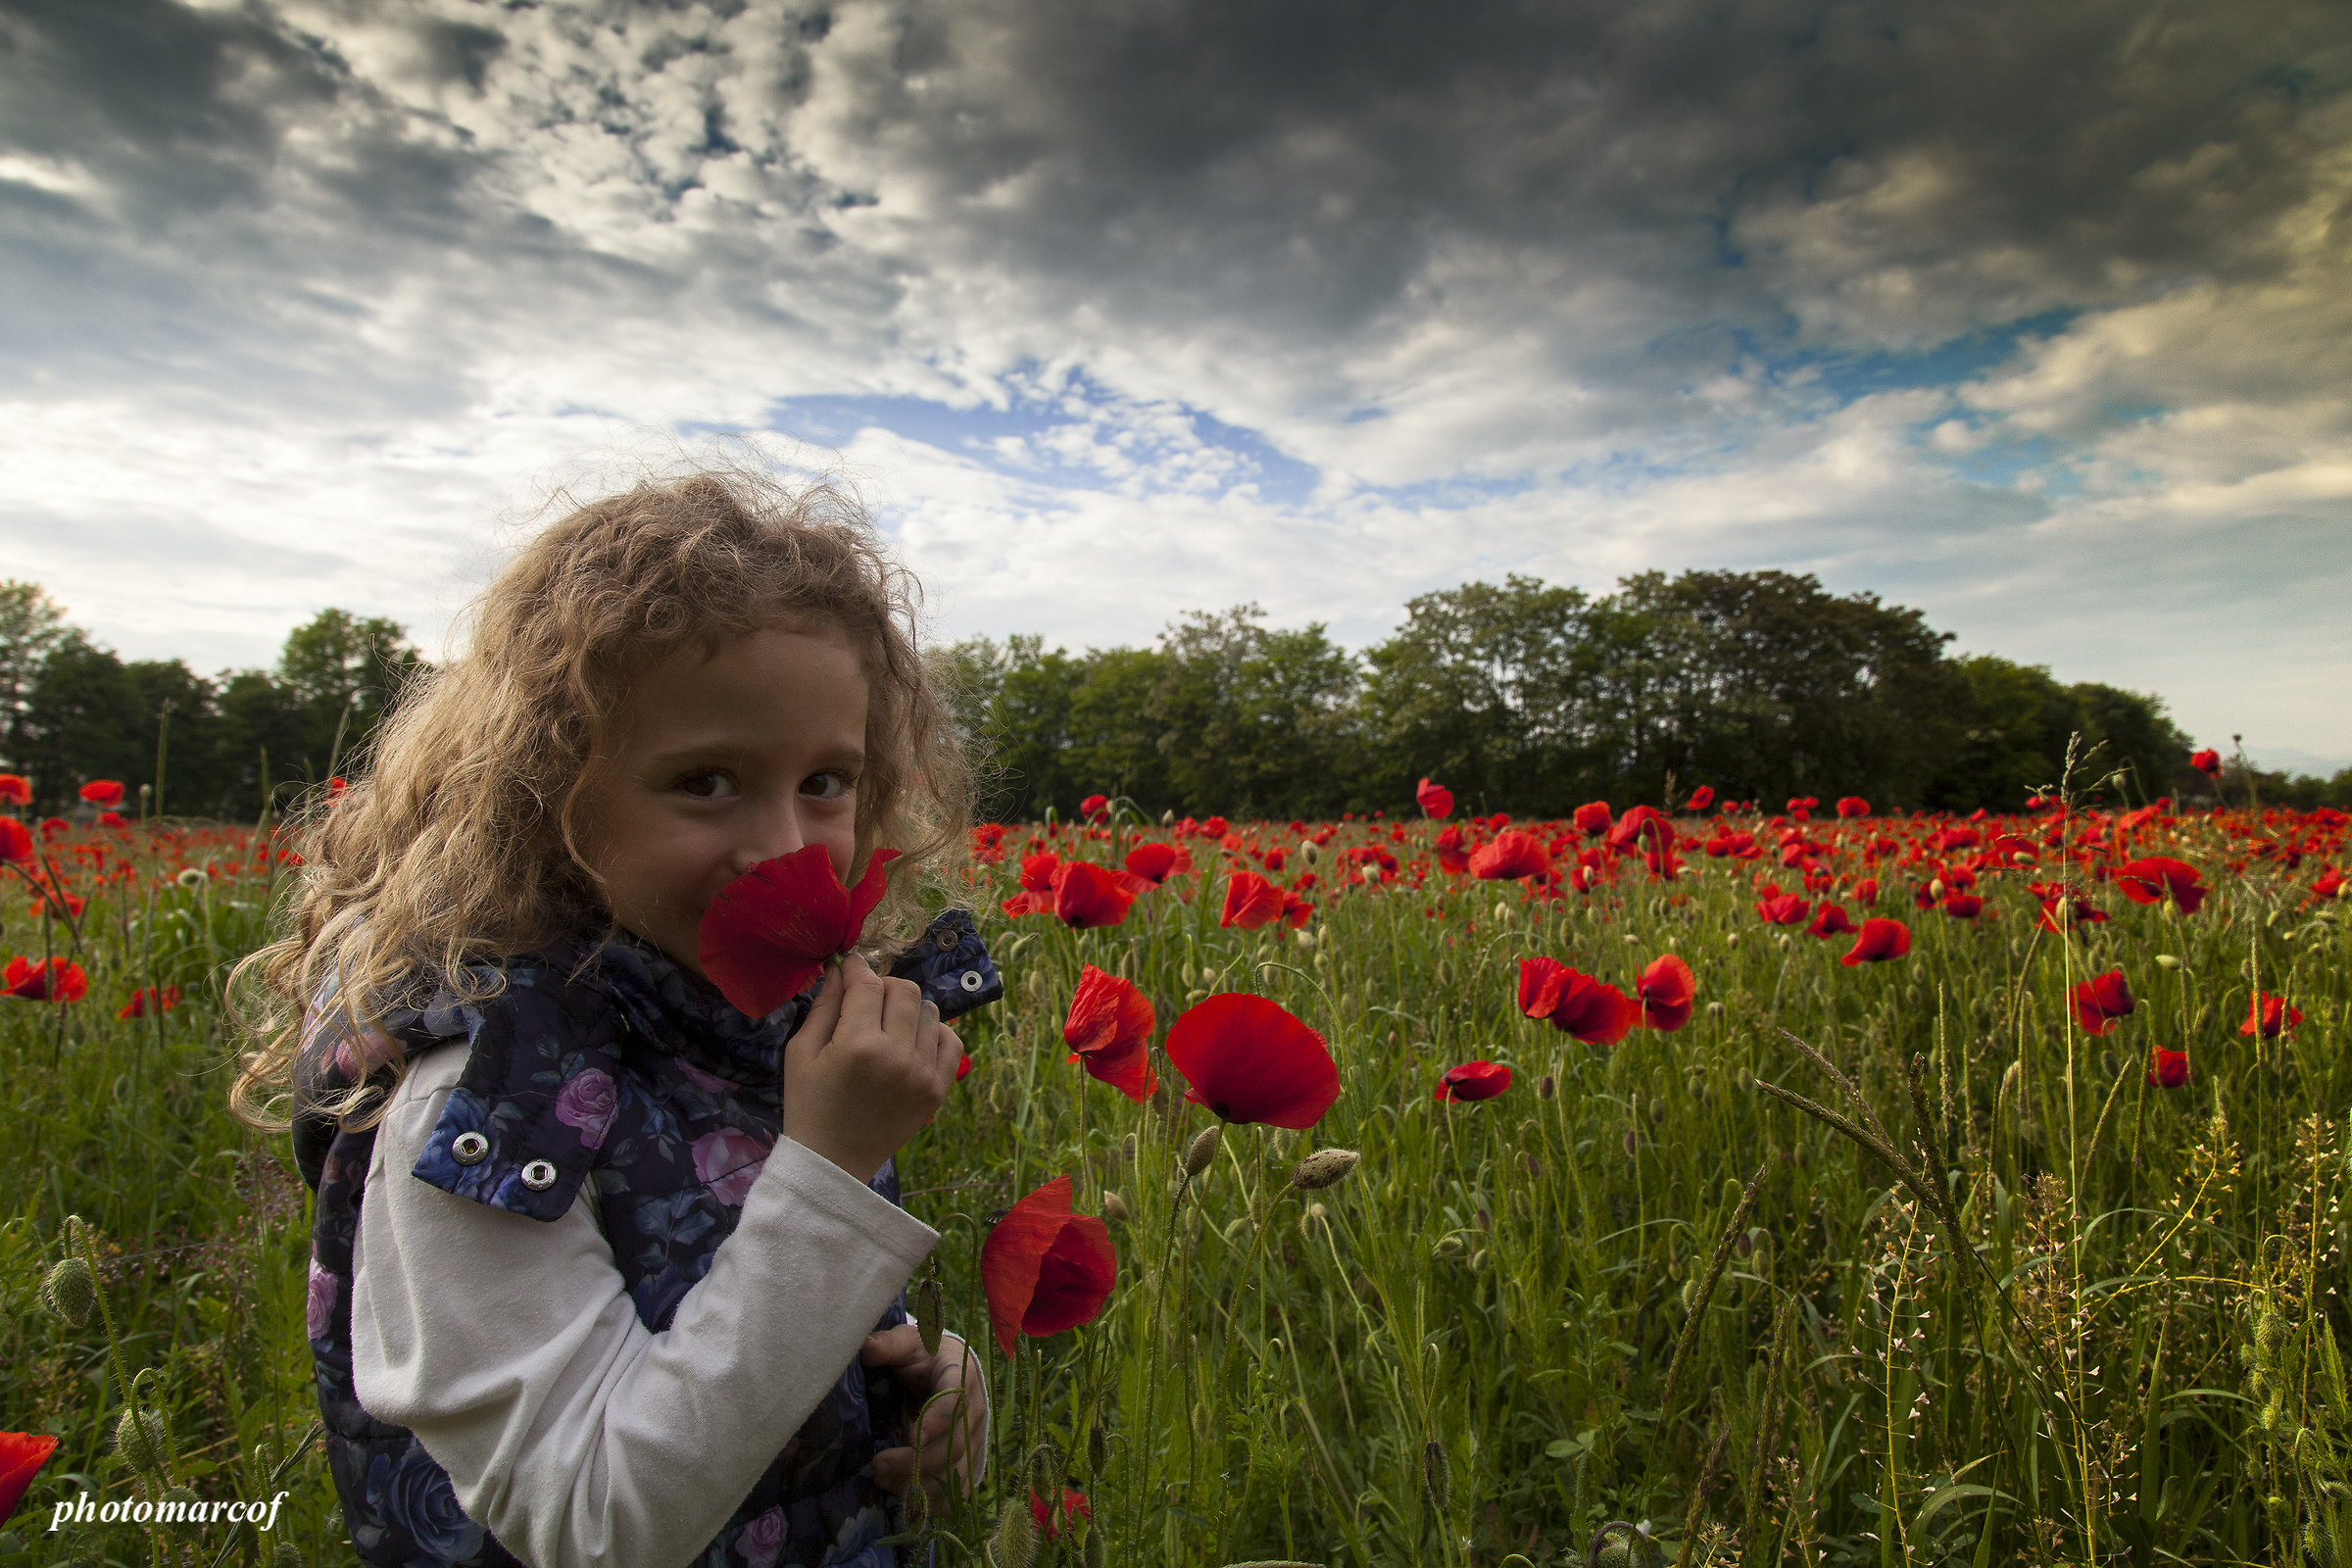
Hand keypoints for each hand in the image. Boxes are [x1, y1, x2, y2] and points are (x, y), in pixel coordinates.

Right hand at [783, 956, 959, 1182]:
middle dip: (882, 985)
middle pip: (904, 990)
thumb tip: (841, 970)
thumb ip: (823, 1006)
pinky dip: (935, 1032)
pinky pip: (951, 1041)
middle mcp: (897, 1055)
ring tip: (887, 1023)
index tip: (849, 965)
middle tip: (865, 997)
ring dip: (907, 1008)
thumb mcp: (801, 1053)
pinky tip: (912, 1039)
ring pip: (929, 1011)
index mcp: (858, 1045)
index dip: (856, 968)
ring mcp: (923, 1073)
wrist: (833, 1162)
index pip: (867, 985)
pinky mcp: (938, 1090)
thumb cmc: (809, 1105)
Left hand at [862, 1325, 985, 1505]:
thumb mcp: (908, 1343)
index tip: (910, 1436)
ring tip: (882, 1480)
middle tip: (877, 1464)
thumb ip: (889, 1345)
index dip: (937, 1421)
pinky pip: (956, 1492)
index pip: (956, 1401)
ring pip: (955, 1472)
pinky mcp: (967, 1462)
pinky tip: (902, 1495)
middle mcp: (974, 1411)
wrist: (948, 1370)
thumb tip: (865, 1348)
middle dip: (916, 1461)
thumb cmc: (925, 1356)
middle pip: (955, 1445)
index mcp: (961, 1376)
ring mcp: (974, 1439)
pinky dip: (931, 1501)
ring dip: (919, 1484)